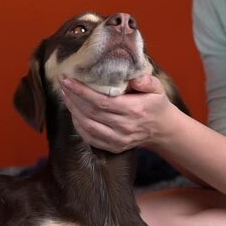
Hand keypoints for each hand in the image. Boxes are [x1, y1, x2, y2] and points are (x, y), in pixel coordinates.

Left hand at [59, 75, 173, 152]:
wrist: (162, 129)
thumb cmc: (156, 104)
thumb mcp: (157, 88)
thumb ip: (147, 81)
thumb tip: (133, 78)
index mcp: (135, 110)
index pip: (102, 101)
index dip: (82, 91)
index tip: (68, 79)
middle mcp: (125, 127)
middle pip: (91, 113)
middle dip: (73, 97)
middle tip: (63, 83)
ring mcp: (119, 140)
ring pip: (88, 126)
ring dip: (73, 110)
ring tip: (66, 95)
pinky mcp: (114, 147)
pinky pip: (90, 138)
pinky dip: (78, 125)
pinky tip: (74, 112)